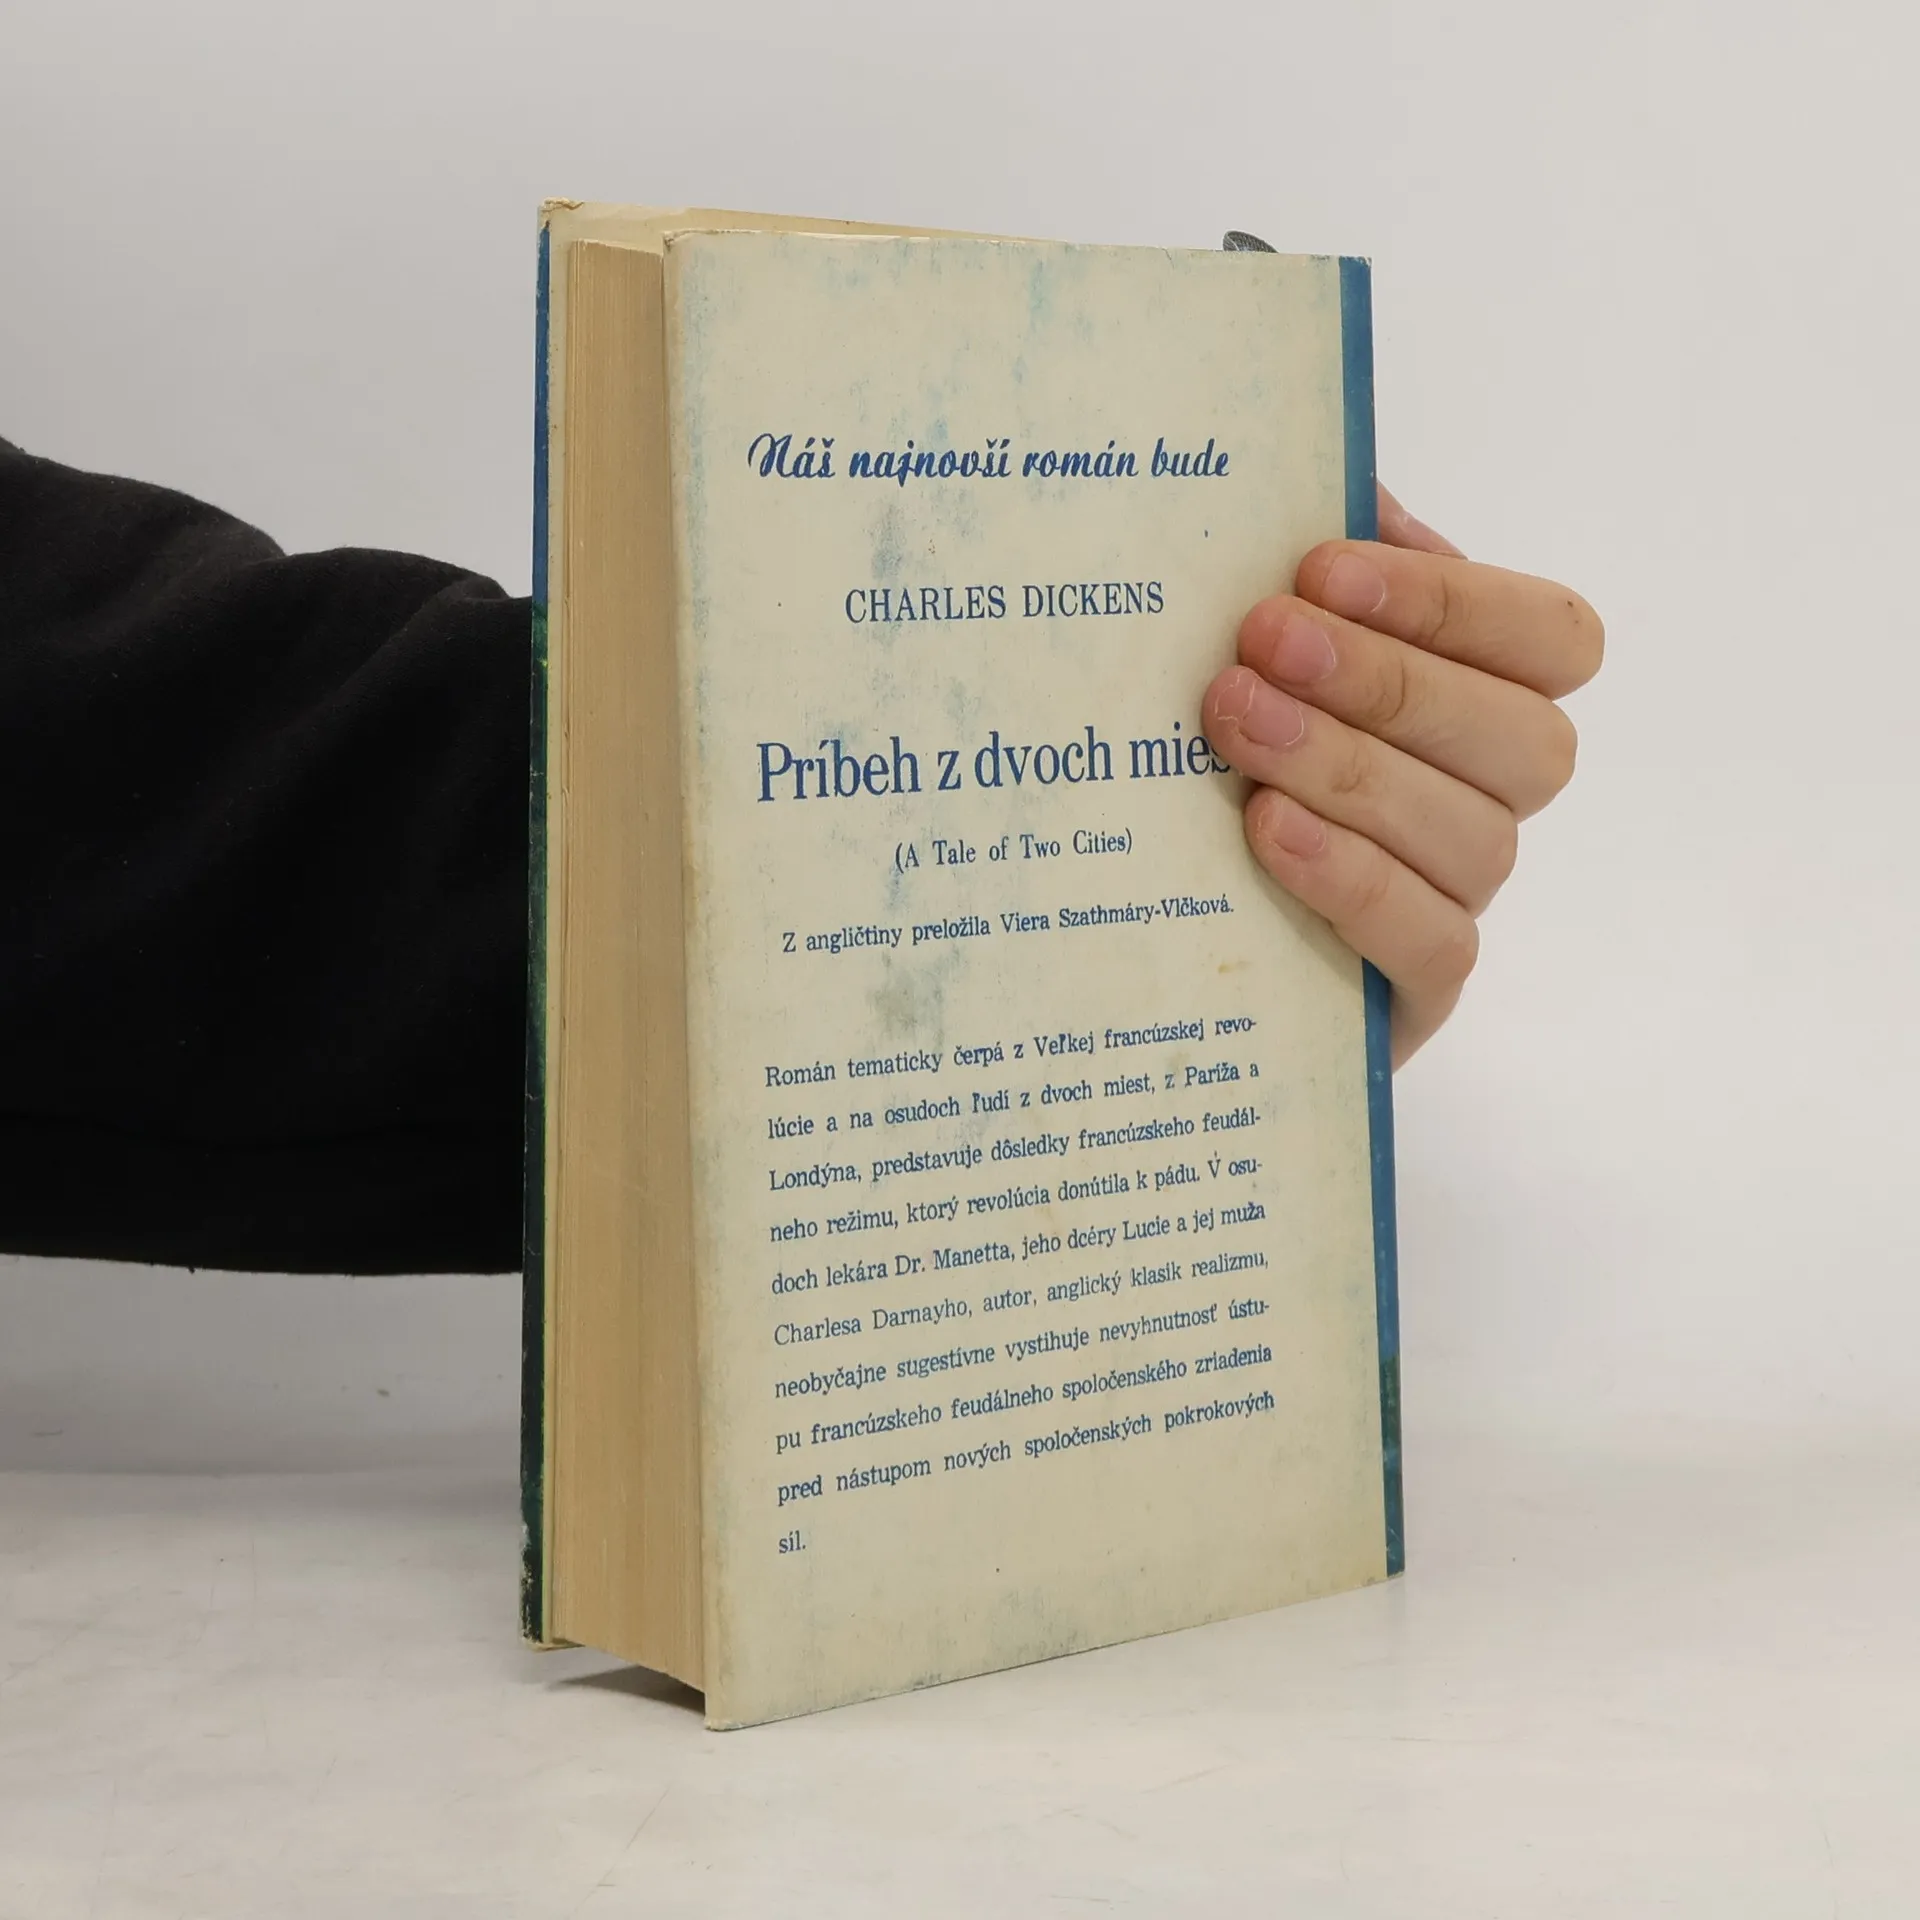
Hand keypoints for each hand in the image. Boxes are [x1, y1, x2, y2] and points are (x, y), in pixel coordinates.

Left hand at [1201, 486, 1602, 1065]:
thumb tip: (1332, 491)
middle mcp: (1496, 797)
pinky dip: (1350, 878)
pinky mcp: (1420, 991)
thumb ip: (1320, 576)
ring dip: (1350, 770)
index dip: (1453, 600)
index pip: (1552, 637)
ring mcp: (1462, 896)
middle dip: (1388, 681)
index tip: (1322, 565)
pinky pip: (1431, 941)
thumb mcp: (1267, 652)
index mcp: (1489, 695)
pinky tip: (1265, 831)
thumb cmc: (1235, 753)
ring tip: (1237, 724)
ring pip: (1471, 837)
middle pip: (1519, 739)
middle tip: (1261, 641)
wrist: (1172, 928)